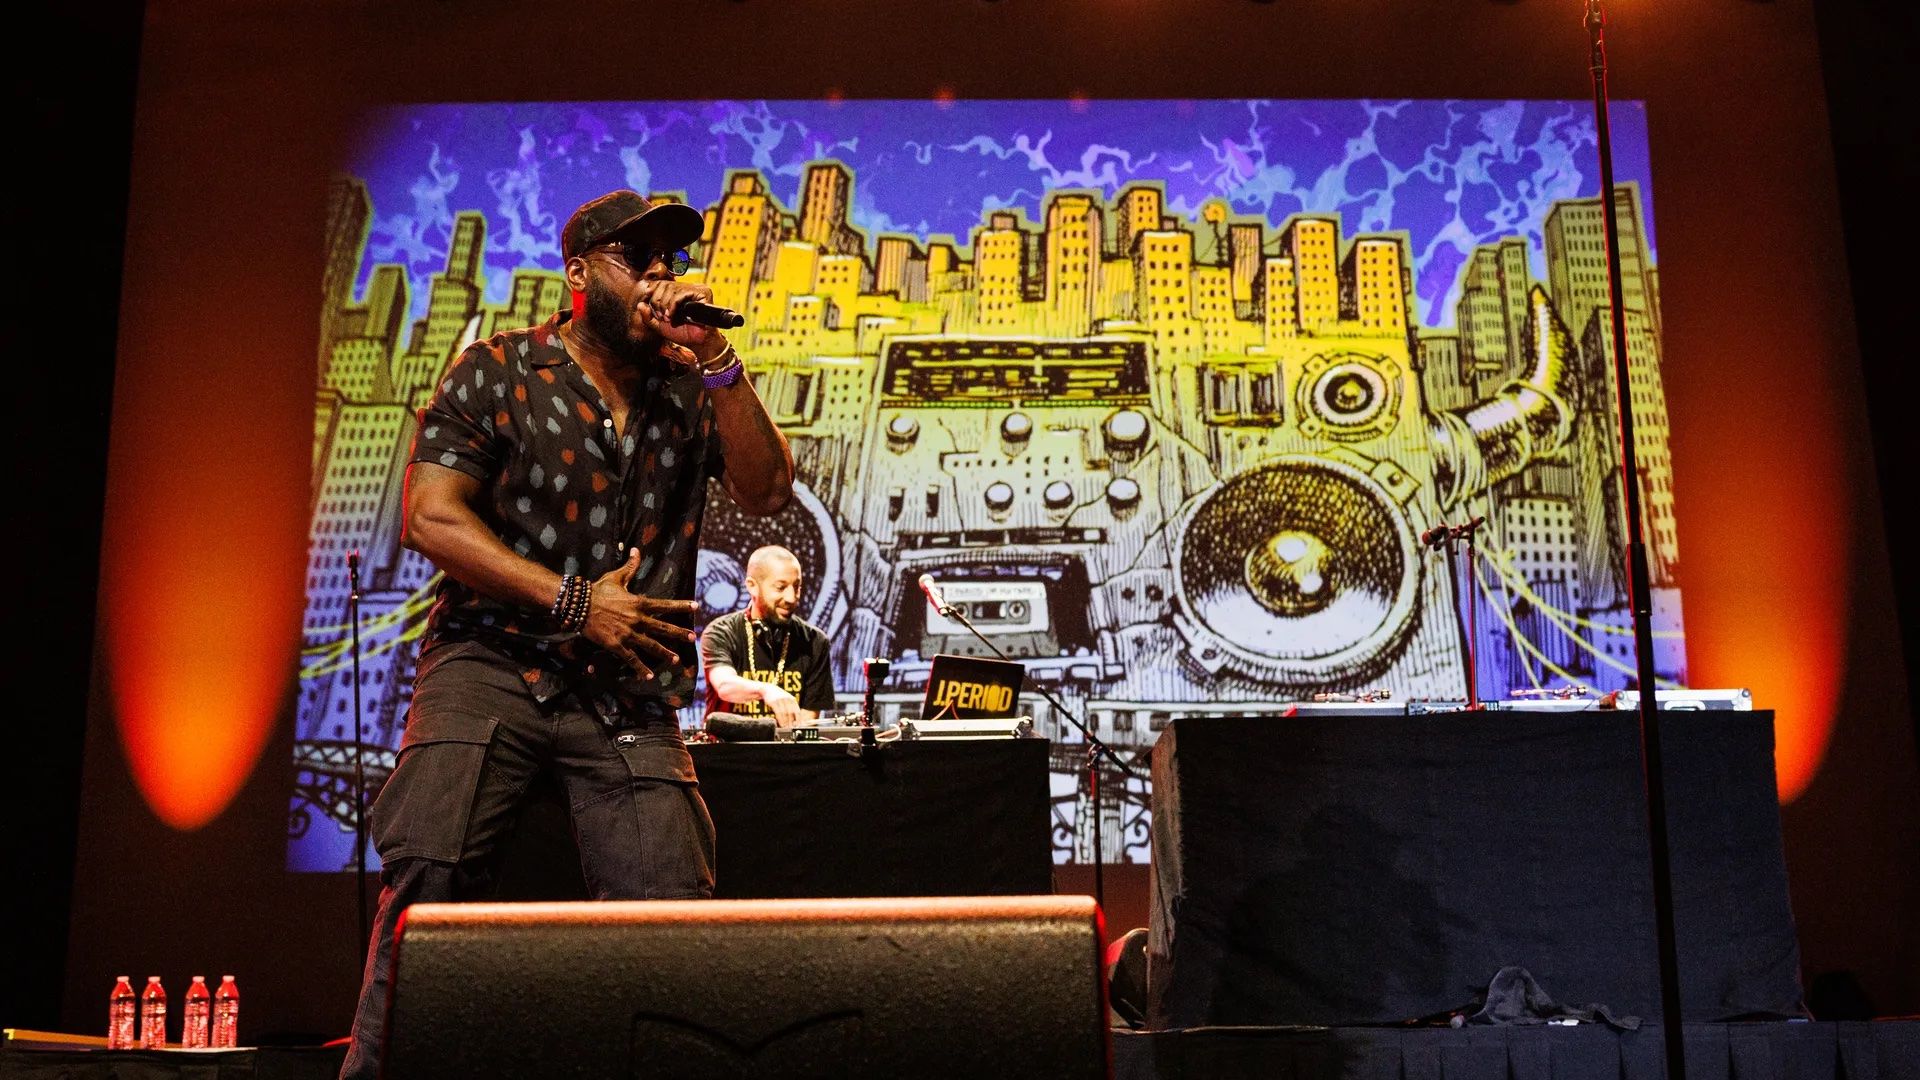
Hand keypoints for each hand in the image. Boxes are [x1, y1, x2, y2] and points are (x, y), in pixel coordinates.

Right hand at [580, 550, 698, 678]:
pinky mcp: (617, 645)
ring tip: (677, 660)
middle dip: (679, 634)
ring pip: (651, 646)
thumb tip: (637, 550)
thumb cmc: (598, 590)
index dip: (682, 606)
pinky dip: (641, 668)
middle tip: (693, 638)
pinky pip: (631, 659)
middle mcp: (637, 619)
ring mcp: (628, 633)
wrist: (579, 605)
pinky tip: (649, 676)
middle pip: (663, 628)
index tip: (696, 607)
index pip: (665, 605)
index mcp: (639, 603)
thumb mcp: (617, 577)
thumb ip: (630, 566)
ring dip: (665, 653)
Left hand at [633, 279, 726, 361]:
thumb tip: (640, 304)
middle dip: (657, 301)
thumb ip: (648, 316)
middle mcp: (687, 289)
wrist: (698, 343)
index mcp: (679, 293)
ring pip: (671, 288)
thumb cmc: (683, 334)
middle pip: (664, 284)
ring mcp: (696, 289)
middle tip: (660, 316)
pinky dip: (673, 305)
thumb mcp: (660, 326)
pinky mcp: (703, 293)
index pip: (661, 283)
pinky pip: (681, 294)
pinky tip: (672, 316)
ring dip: (664, 305)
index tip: (647, 300)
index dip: (652, 290)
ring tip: (667, 318)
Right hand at [761, 685, 802, 727]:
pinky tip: (781, 724)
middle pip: (791, 713)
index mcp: (792, 699)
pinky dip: (780, 720)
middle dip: (791, 722)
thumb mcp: (786, 700)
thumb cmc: (778, 696)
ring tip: (786, 727)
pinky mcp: (774, 702)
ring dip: (786, 722)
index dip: (798, 719)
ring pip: (785, 713)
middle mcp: (787, 699)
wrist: (768, 689)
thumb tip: (795, 719)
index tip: (798, 725)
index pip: (797, 711)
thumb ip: (791, 707)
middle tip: (791, 728)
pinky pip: (778, 712)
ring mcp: (780, 700)